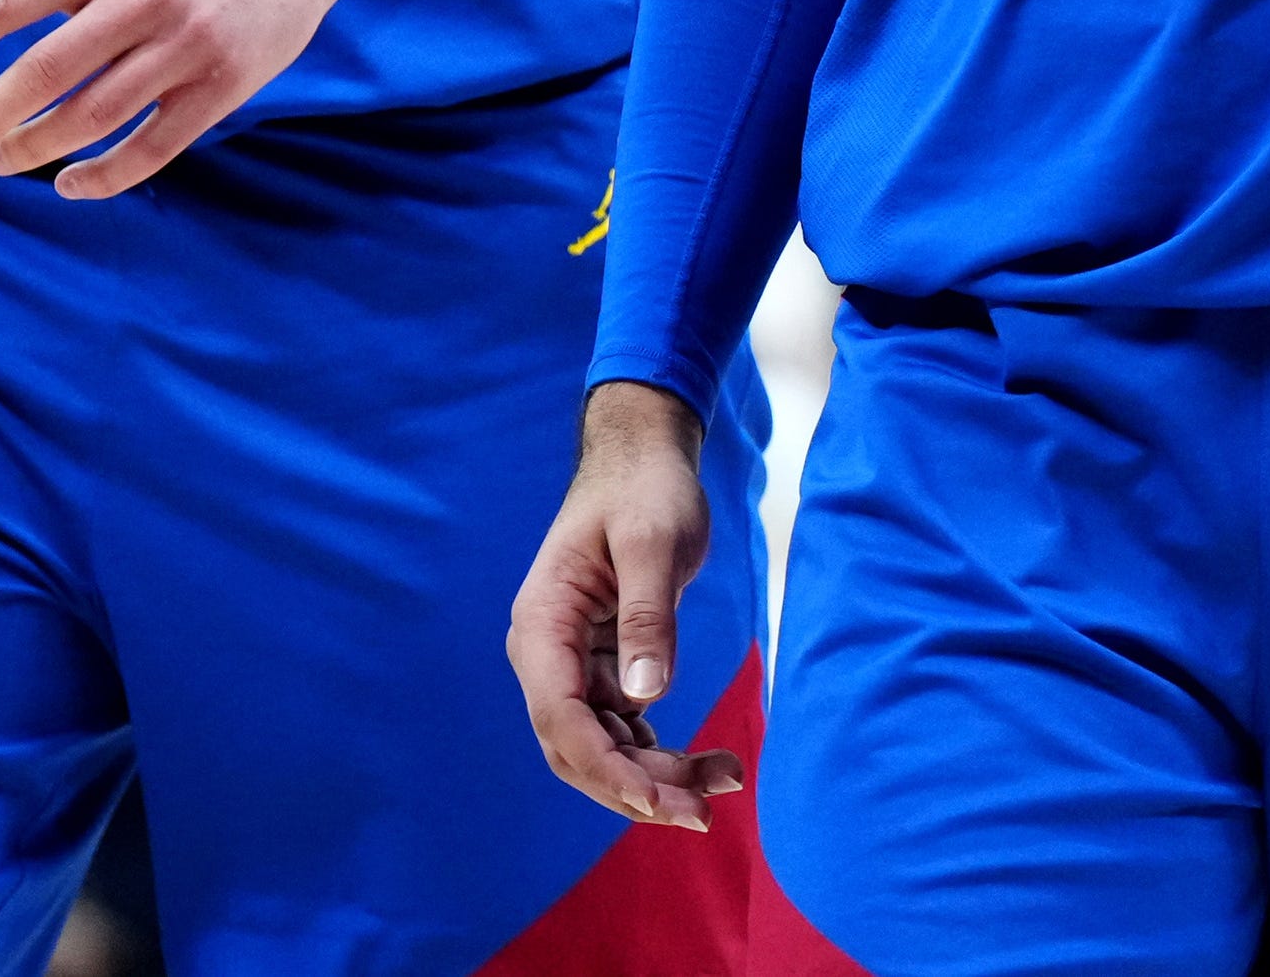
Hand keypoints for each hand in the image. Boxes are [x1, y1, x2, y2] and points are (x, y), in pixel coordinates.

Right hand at [508, 382, 743, 832]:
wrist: (646, 458)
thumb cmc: (645, 488)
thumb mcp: (653, 540)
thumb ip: (648, 614)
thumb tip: (647, 695)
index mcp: (544, 623)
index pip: (560, 717)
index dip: (605, 768)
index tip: (657, 799)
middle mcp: (549, 653)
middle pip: (580, 749)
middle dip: (638, 787)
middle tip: (704, 811)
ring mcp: (575, 664)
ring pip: (606, 749)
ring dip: (658, 776)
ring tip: (725, 780)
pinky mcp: (604, 667)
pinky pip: (626, 728)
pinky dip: (663, 753)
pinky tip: (708, 763)